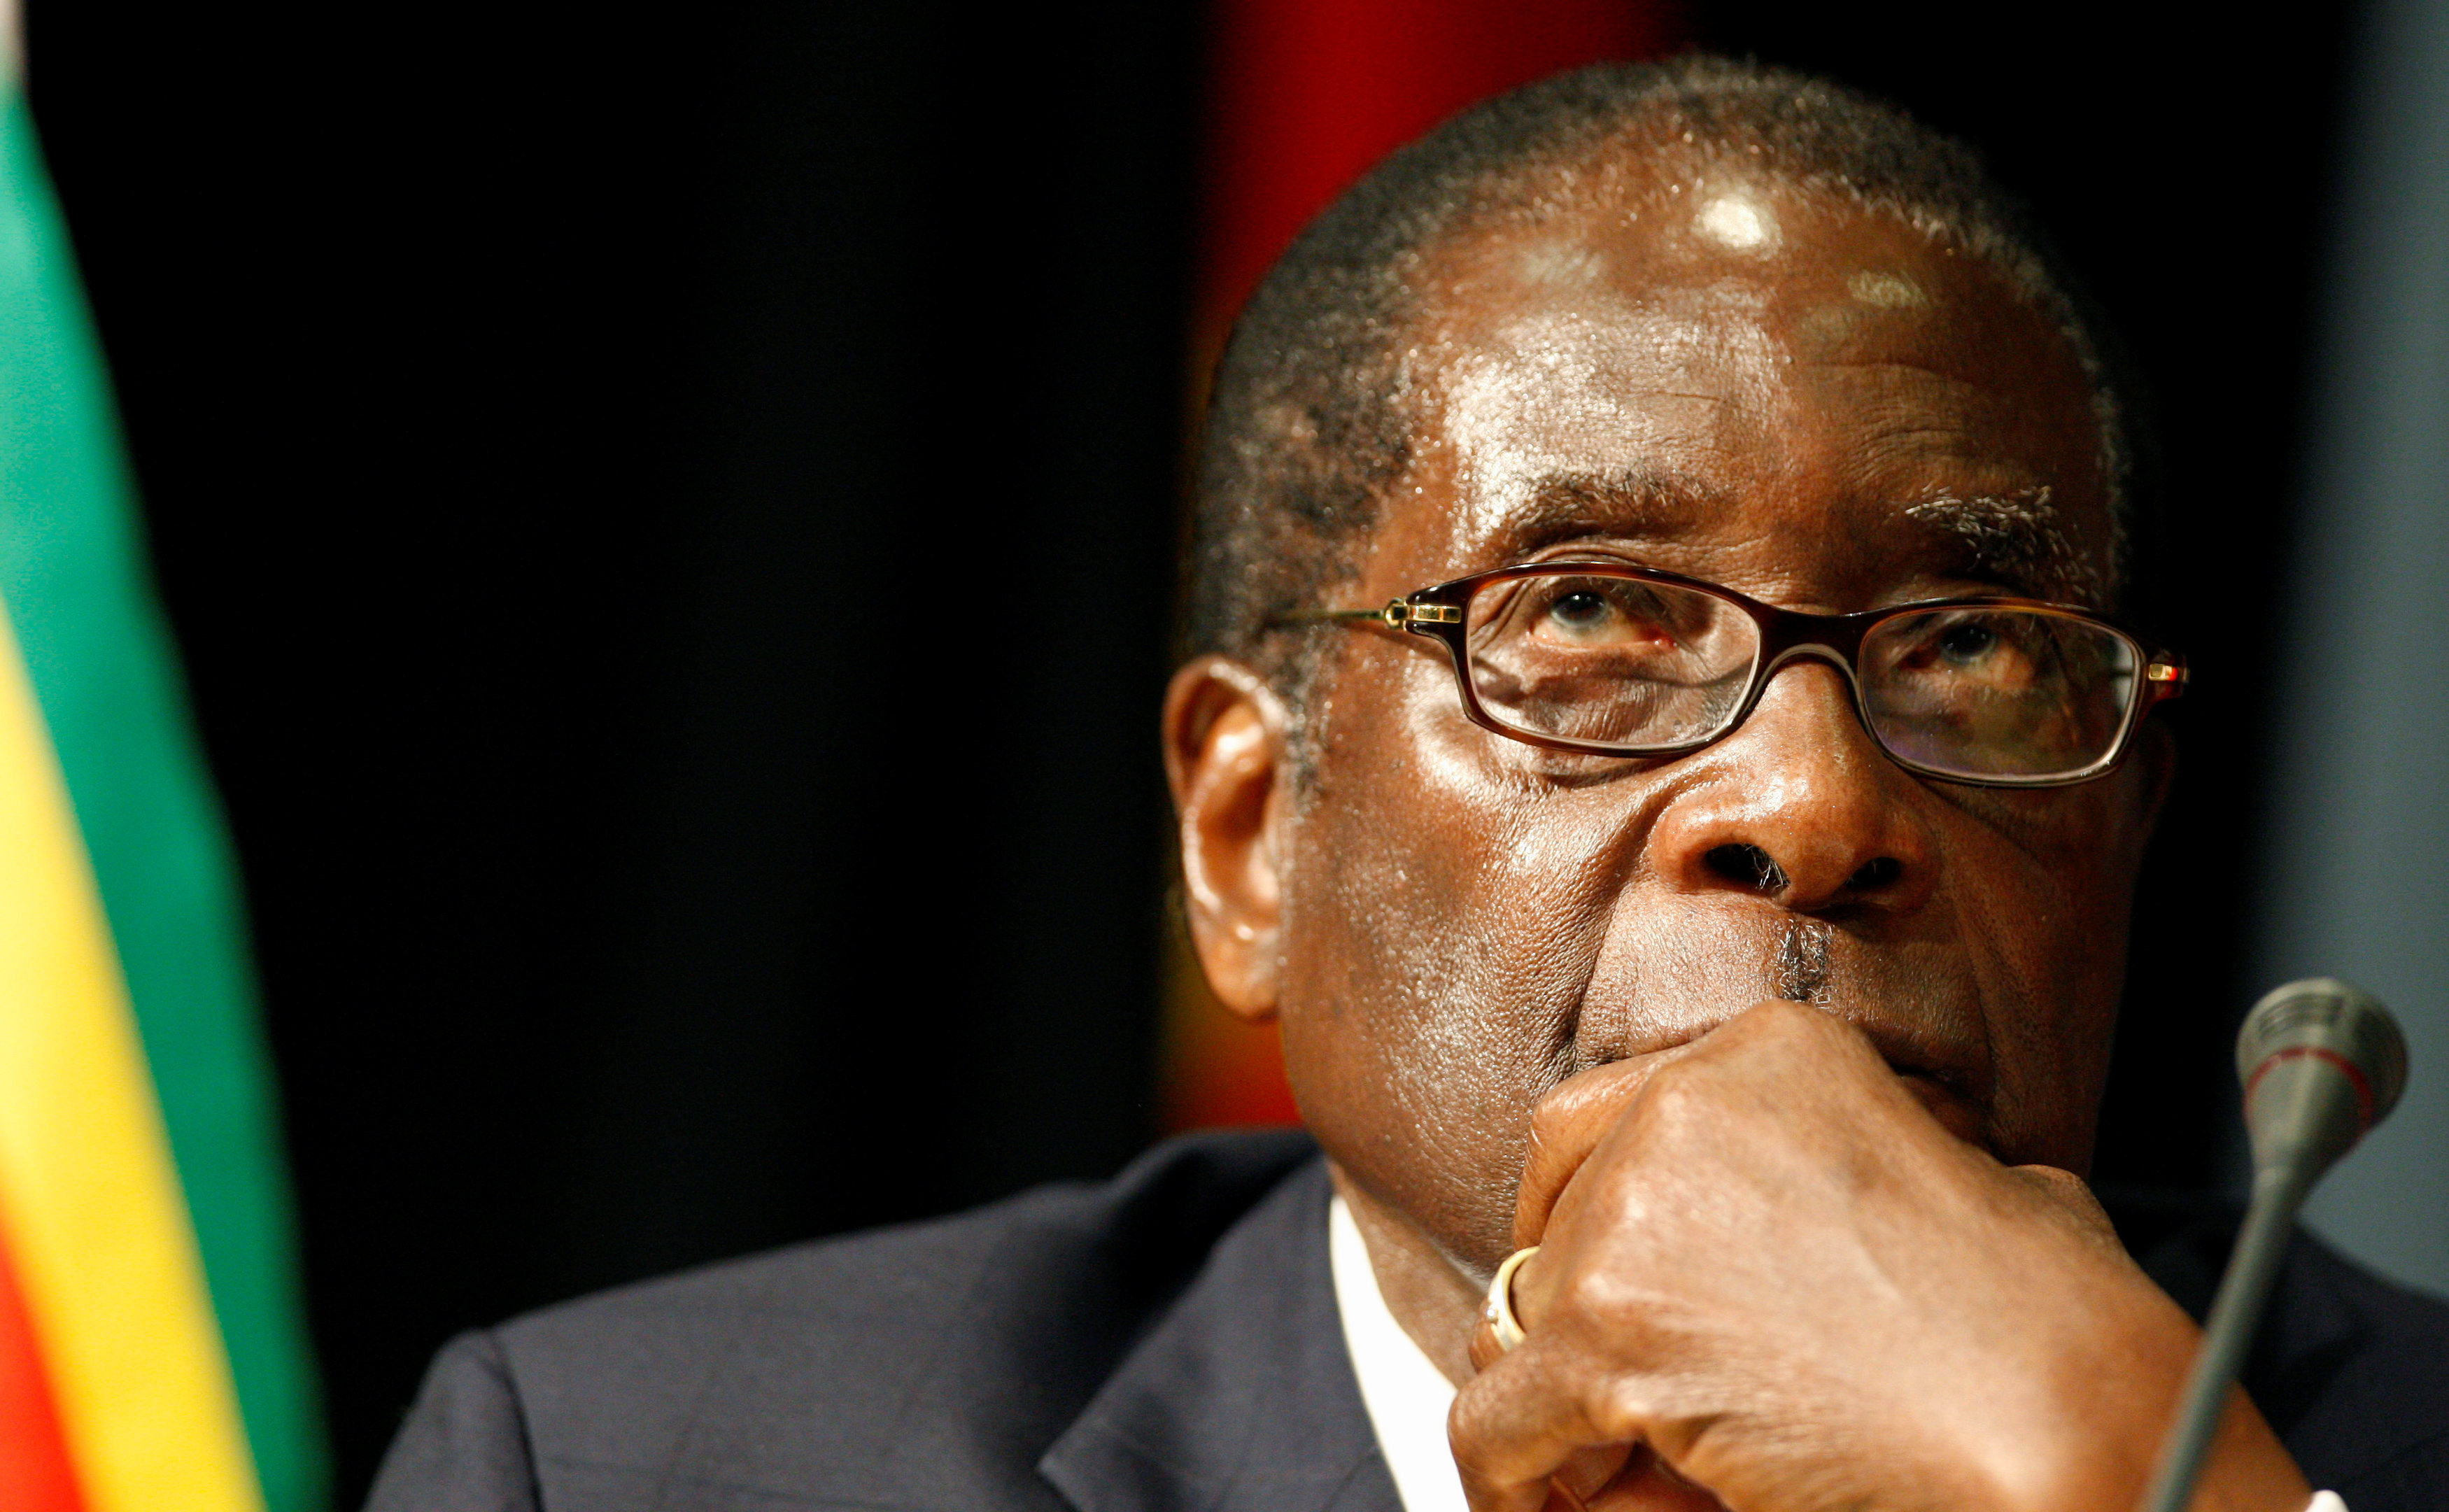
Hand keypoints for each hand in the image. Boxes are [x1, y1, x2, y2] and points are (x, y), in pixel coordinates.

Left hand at [1448, 1001, 2311, 1511]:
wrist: (2065, 1413)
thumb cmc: (2048, 1320)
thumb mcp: (1952, 1172)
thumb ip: (1837, 1167)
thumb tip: (1765, 1234)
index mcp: (1766, 1052)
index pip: (1589, 1124)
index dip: (1577, 1217)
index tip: (1589, 1282)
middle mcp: (1684, 1107)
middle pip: (1556, 1228)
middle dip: (1580, 1319)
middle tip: (1622, 1402)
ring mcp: (1638, 1217)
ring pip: (1527, 1323)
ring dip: (1569, 1405)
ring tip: (1632, 1473)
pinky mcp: (1613, 1337)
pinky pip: (1498, 1424)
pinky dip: (1509, 1480)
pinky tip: (1536, 1508)